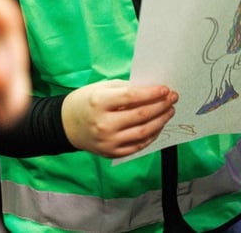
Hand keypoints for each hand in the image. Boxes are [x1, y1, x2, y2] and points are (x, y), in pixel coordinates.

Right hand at [62, 80, 177, 157]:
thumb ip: (125, 89)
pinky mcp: (111, 152)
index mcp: (99, 102)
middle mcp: (103, 124)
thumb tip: (151, 91)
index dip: (151, 93)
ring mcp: (108, 141)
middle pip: (141, 115)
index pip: (132, 97)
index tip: (166, 89)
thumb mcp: (102, 87)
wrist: (67, 124)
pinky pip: (137, 146)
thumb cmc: (87, 101)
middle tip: (173, 98)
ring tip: (169, 111)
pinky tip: (158, 126)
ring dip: (161, 121)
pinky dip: (151, 136)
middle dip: (161, 106)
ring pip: (143, 132)